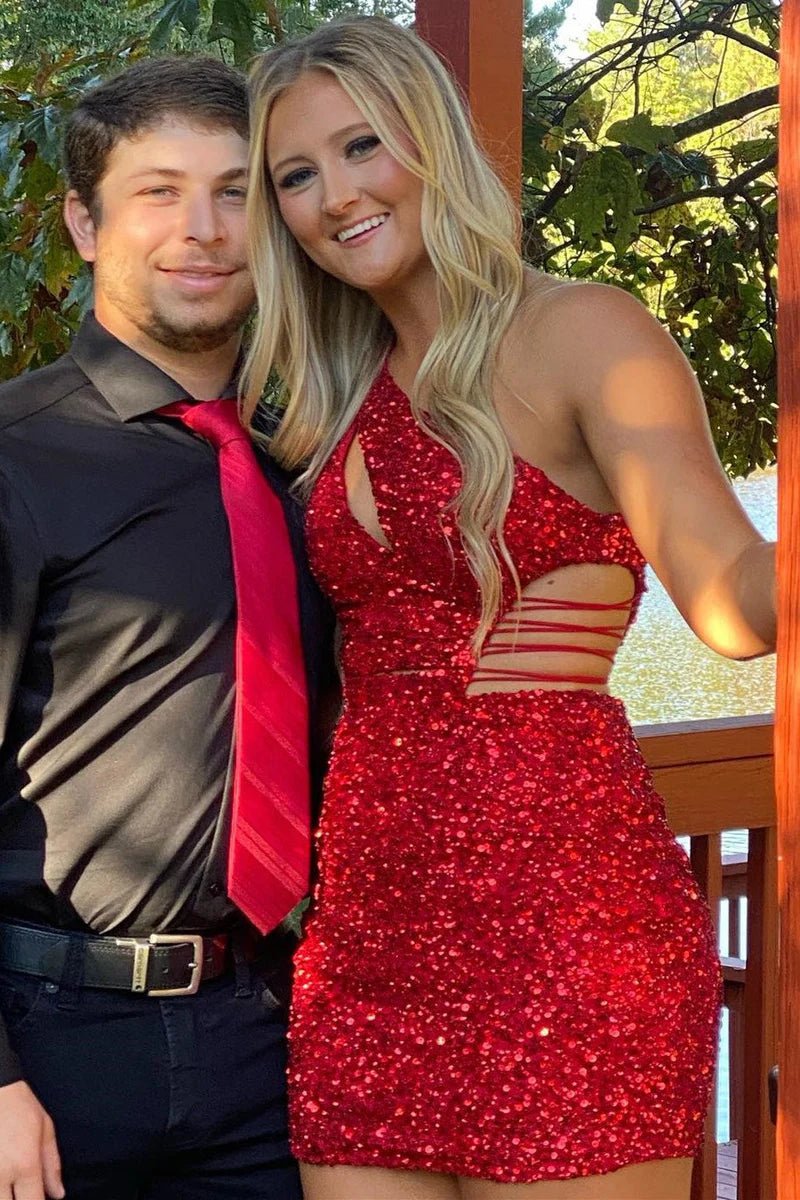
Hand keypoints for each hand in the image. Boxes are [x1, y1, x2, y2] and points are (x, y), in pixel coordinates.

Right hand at [0, 1081, 62, 1198]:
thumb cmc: (20, 1106)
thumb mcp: (45, 1129)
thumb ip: (52, 1165)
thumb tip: (58, 1195)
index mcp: (25, 1164)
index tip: (36, 1196)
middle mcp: (1, 1174)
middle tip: (21, 1190)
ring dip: (4, 1193)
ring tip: (10, 1182)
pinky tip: (1, 1177)